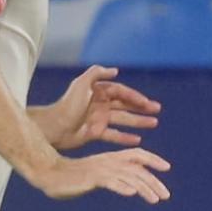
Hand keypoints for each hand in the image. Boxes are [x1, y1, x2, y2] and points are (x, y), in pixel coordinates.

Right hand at [27, 147, 171, 202]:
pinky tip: (132, 194)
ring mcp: (101, 169)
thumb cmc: (73, 176)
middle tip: (166, 195)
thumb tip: (130, 186)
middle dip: (154, 182)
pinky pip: (110, 182)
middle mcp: (109, 161)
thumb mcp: (98, 174)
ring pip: (128, 176)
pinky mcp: (91, 178)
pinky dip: (122, 187)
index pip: (137, 154)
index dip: (153, 159)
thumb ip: (114, 177)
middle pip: (137, 169)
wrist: (49, 173)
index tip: (167, 167)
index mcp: (111, 158)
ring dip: (144, 188)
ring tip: (155, 200)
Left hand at [43, 65, 161, 151]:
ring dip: (138, 122)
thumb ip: (96, 74)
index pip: (121, 92)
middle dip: (141, 108)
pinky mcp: (95, 133)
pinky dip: (125, 137)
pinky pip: (114, 135)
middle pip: (125, 105)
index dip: (135, 97)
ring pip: (123, 120)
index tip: (147, 103)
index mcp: (98, 92)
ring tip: (153, 123)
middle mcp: (100, 105)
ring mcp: (98, 119)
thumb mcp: (81, 84)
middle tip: (157, 111)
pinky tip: (138, 139)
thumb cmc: (67, 105)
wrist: (54, 127)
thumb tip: (115, 70)